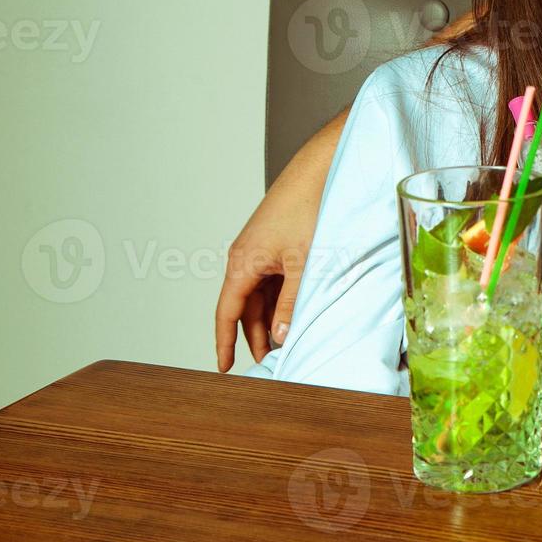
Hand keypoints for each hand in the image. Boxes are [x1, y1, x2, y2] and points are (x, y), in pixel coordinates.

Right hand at [214, 213, 308, 372]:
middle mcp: (244, 259)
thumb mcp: (302, 265)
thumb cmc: (306, 210)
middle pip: (244, 308)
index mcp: (242, 263)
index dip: (224, 342)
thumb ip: (290, 304)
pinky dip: (280, 301)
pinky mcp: (274, 248)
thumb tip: (279, 336)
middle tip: (268, 363)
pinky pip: (271, 282)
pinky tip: (292, 315)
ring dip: (269, 320)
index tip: (223, 367)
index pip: (227, 313)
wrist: (318, 173)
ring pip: (260, 297)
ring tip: (284, 344)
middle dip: (254, 337)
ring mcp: (259, 253)